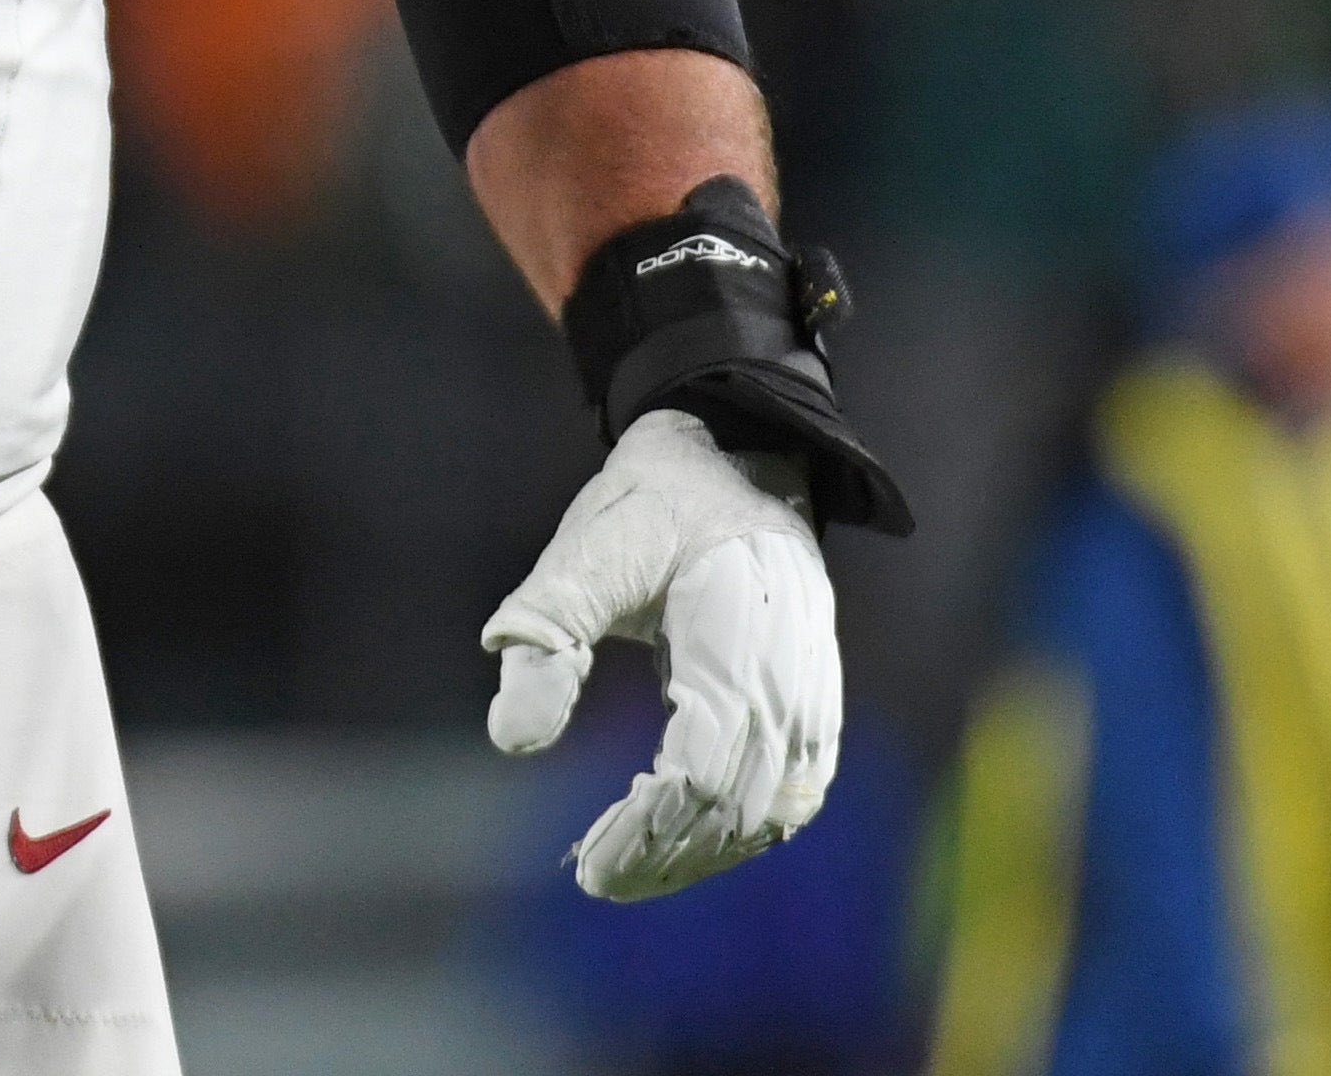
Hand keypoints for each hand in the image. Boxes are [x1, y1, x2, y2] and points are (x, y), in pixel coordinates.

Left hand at [482, 408, 841, 900]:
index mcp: (740, 628)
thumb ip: (546, 636)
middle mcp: (793, 668)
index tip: (589, 859)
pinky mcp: (818, 701)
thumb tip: (512, 740)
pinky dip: (745, 830)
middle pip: (741, 802)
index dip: (651, 827)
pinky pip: (796, 791)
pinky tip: (686, 844)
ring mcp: (816, 687)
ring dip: (705, 852)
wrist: (733, 455)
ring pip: (775, 808)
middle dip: (668, 852)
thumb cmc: (652, 505)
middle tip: (596, 874)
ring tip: (631, 870)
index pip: (705, 765)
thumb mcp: (585, 552)